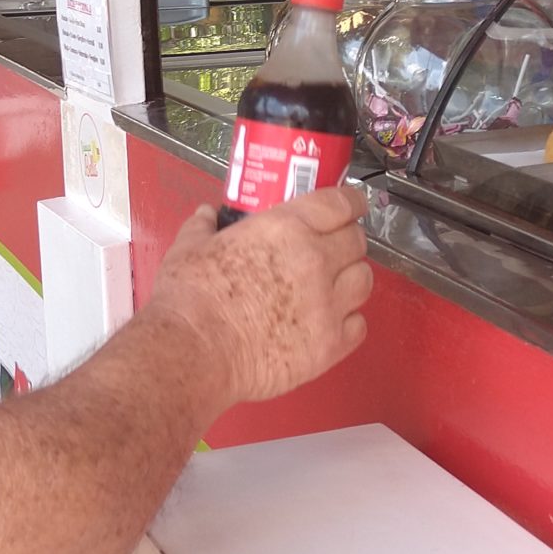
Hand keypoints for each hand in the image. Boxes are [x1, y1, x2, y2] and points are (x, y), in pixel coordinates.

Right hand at [150, 187, 370, 406]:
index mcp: (285, 228)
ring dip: (352, 278)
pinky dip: (349, 321)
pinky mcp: (329, 346)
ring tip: (335, 284)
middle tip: (334, 246)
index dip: (351, 202)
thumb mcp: (188, 248)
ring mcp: (327, 305)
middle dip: (349, 240)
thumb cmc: (189, 297)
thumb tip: (205, 214)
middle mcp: (315, 261)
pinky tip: (330, 321)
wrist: (195, 352)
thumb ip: (203, 227)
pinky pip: (358, 326)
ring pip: (364, 281)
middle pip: (357, 241)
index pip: (339, 204)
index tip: (352, 205)